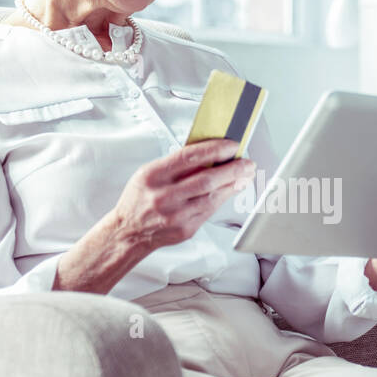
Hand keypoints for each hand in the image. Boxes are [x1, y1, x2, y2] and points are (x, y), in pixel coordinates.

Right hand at [111, 139, 254, 252]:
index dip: (214, 150)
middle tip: (247, 162)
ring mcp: (176, 215)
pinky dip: (224, 198)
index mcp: (153, 176)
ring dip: (233, 184)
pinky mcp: (186, 229)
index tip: (231, 145)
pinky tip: (232, 189)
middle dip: (232, 169)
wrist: (129, 231)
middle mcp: (164, 196)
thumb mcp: (149, 173)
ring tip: (245, 174)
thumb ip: (176, 164)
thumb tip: (209, 152)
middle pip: (206, 179)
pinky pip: (210, 211)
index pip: (189, 157)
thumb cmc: (140, 199)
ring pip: (212, 197)